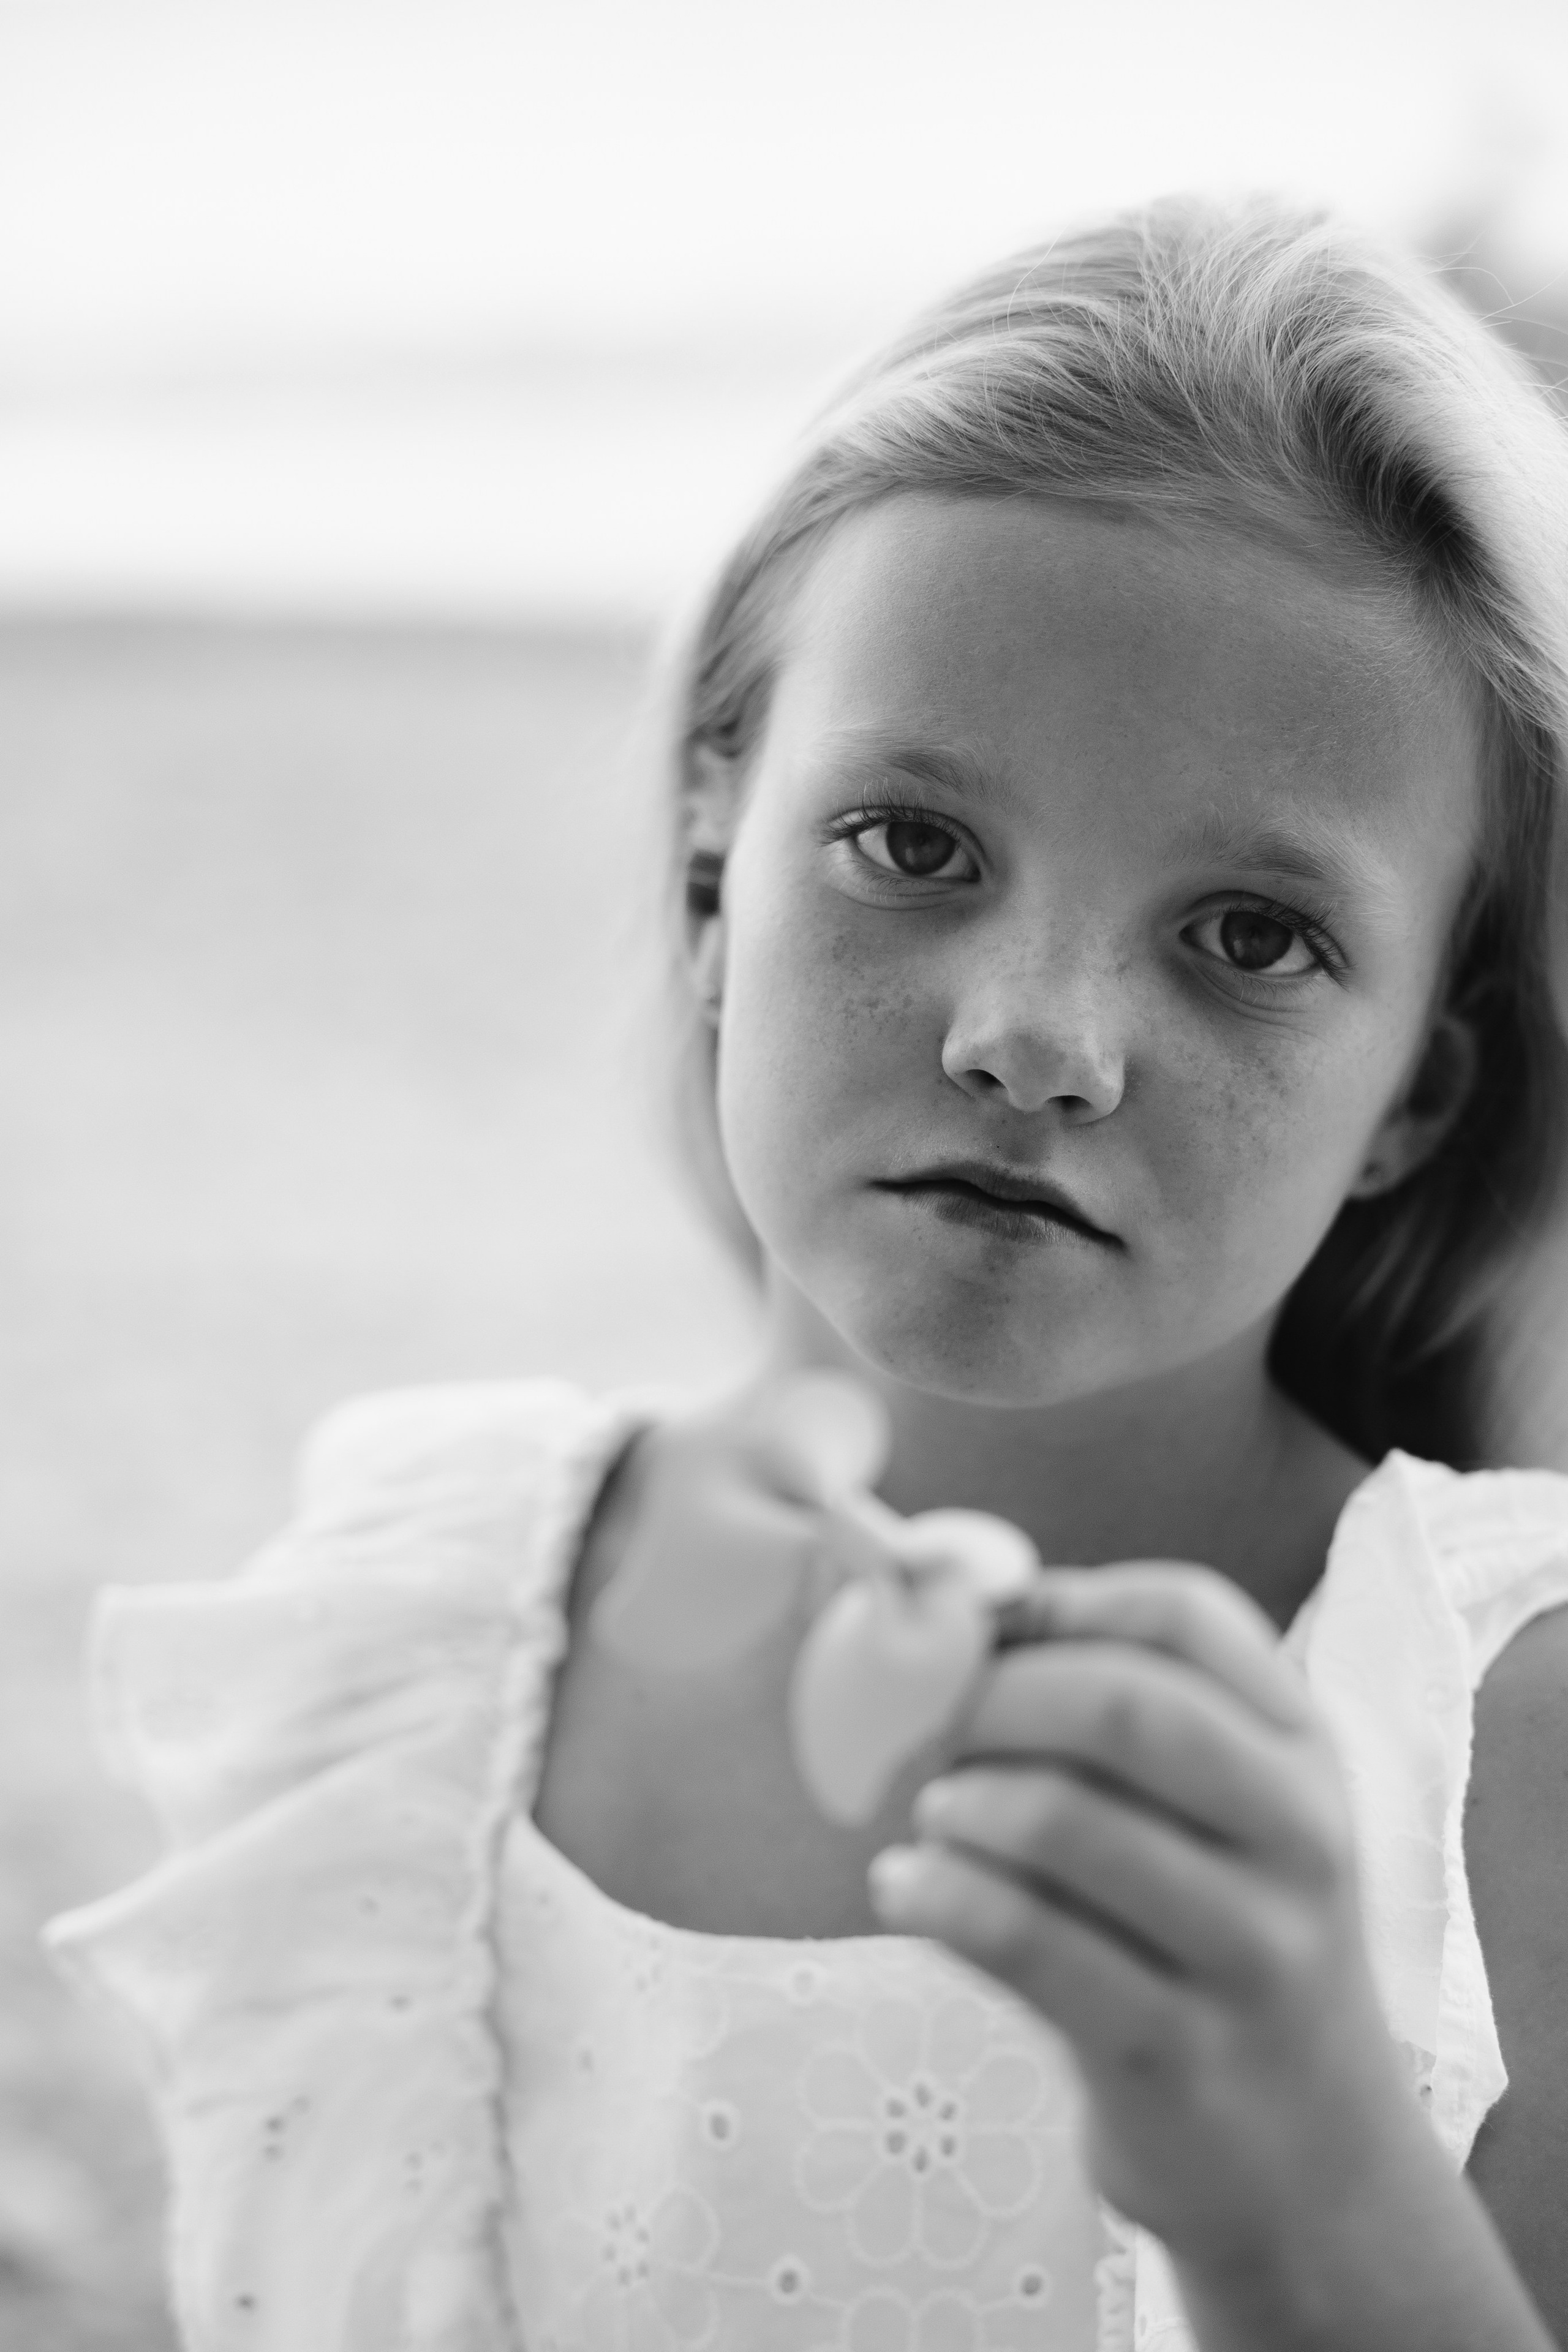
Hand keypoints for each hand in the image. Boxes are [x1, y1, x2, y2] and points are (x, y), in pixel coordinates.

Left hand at [867, 1561, 1437, 2293]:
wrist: (1310, 2154)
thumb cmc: (1218, 1936)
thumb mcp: (1217, 1812)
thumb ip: (1116, 1707)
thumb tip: (968, 1604)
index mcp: (1301, 1746)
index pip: (1185, 1613)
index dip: (1059, 1600)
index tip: (979, 1630)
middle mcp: (1296, 1835)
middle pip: (1122, 1705)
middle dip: (993, 1699)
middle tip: (930, 1726)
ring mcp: (1248, 1949)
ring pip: (1062, 1821)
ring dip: (959, 1804)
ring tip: (936, 1817)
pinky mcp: (1176, 2049)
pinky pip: (1025, 1940)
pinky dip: (936, 1897)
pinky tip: (903, 1887)